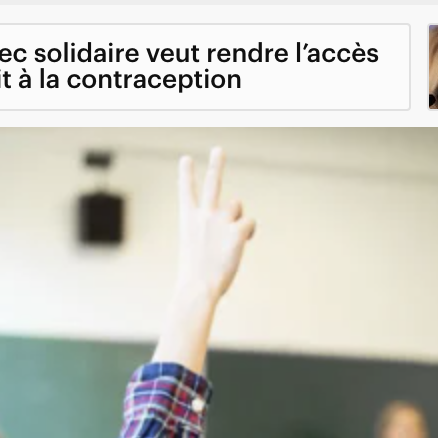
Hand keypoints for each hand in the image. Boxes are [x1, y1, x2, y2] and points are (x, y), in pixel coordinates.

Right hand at [173, 148, 255, 308]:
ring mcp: (220, 222)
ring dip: (237, 217)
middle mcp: (204, 215)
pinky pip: (250, 222)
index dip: (186, 174)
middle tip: (219, 149)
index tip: (186, 159)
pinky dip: (250, 232)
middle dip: (216, 164)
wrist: (197, 288)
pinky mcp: (236, 232)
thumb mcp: (195, 248)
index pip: (186, 190)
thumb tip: (237, 221)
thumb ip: (212, 230)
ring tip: (228, 239)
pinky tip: (243, 243)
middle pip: (213, 183)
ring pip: (237, 205)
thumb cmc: (196, 274)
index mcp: (188, 219)